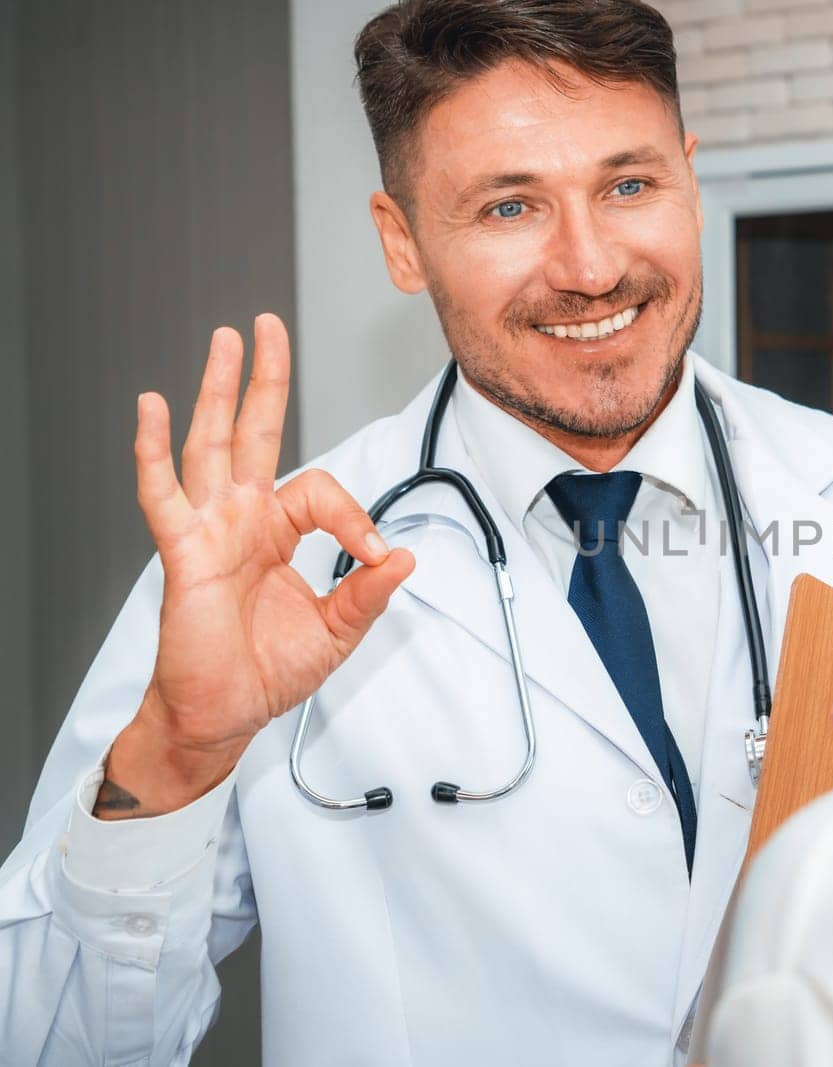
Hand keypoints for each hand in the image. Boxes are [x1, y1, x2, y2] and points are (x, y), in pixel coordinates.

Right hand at [100, 315, 414, 816]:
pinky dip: (154, 450)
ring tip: (224, 341)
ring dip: (217, 392)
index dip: (352, 516)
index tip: (373, 556)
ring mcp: (209, 530)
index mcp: (279, 532)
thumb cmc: (269, 669)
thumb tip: (403, 556)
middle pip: (255, 434)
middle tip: (268, 326)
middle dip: (264, 379)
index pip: (320, 490)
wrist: (225, 713)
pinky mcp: (182, 552)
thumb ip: (368, 593)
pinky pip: (163, 494)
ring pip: (212, 446)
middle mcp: (242, 520)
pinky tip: (151, 407)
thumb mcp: (338, 630)